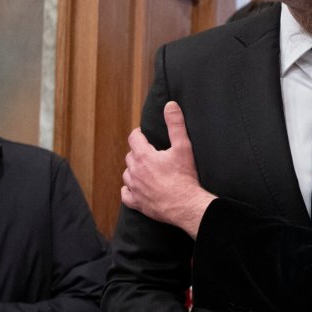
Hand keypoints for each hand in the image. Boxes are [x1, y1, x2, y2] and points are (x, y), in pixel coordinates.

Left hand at [122, 101, 215, 238]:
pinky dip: (129, 190)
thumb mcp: (183, 147)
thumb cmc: (185, 177)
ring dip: (133, 170)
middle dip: (137, 152)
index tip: (143, 134)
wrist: (186, 205)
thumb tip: (170, 105)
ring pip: (127, 174)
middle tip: (149, 152)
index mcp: (143, 156)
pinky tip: (135, 189)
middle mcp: (135, 171)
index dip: (138, 134)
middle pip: (130, 156)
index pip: (134, 138)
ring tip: (144, 169)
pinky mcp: (137, 203)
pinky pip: (126, 195)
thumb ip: (175, 125)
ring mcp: (135, 188)